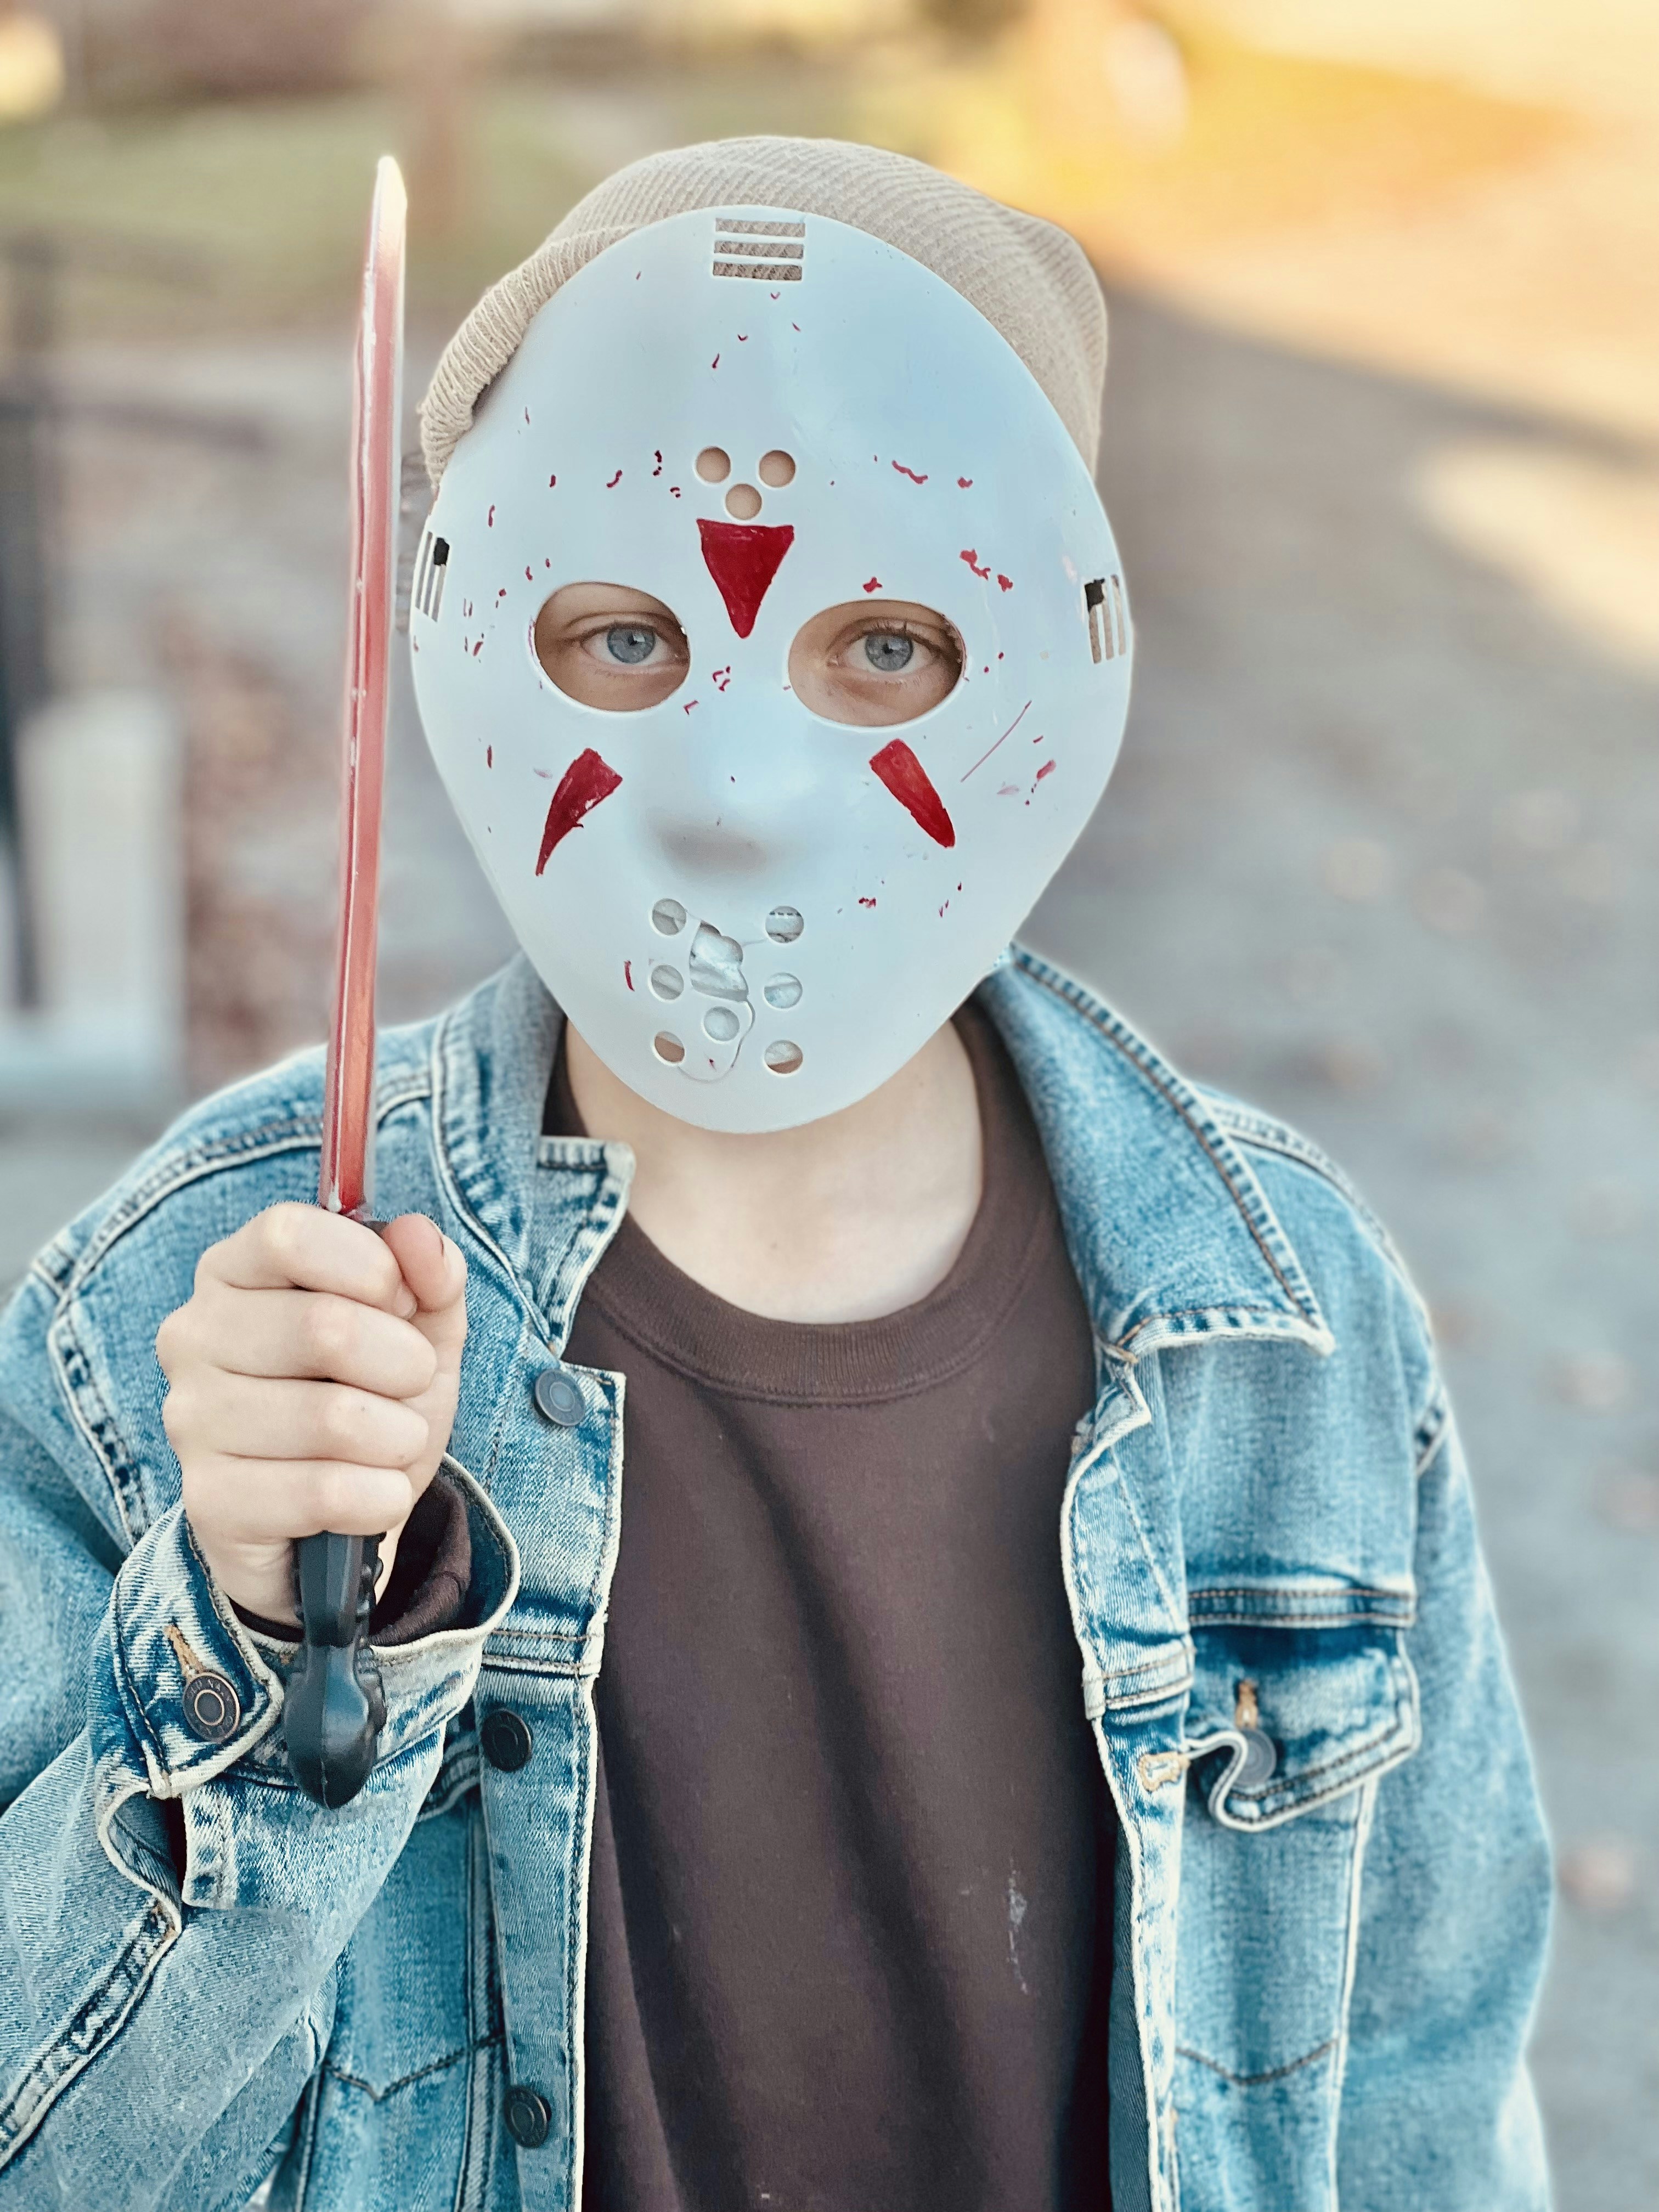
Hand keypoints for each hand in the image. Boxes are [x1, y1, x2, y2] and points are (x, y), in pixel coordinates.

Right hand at [157, 1205, 466, 1626]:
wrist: (339, 1518)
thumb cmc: (373, 1395)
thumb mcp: (420, 1326)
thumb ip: (430, 1272)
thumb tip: (418, 1237)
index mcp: (232, 1272)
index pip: (288, 1234)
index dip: (370, 1267)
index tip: (402, 1302)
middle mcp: (193, 1337)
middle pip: (324, 1326)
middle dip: (406, 1363)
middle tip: (411, 1384)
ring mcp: (191, 1421)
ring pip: (333, 1418)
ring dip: (400, 1436)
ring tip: (392, 1442)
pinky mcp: (210, 1502)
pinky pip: (326, 1493)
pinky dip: (381, 1496)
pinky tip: (372, 1494)